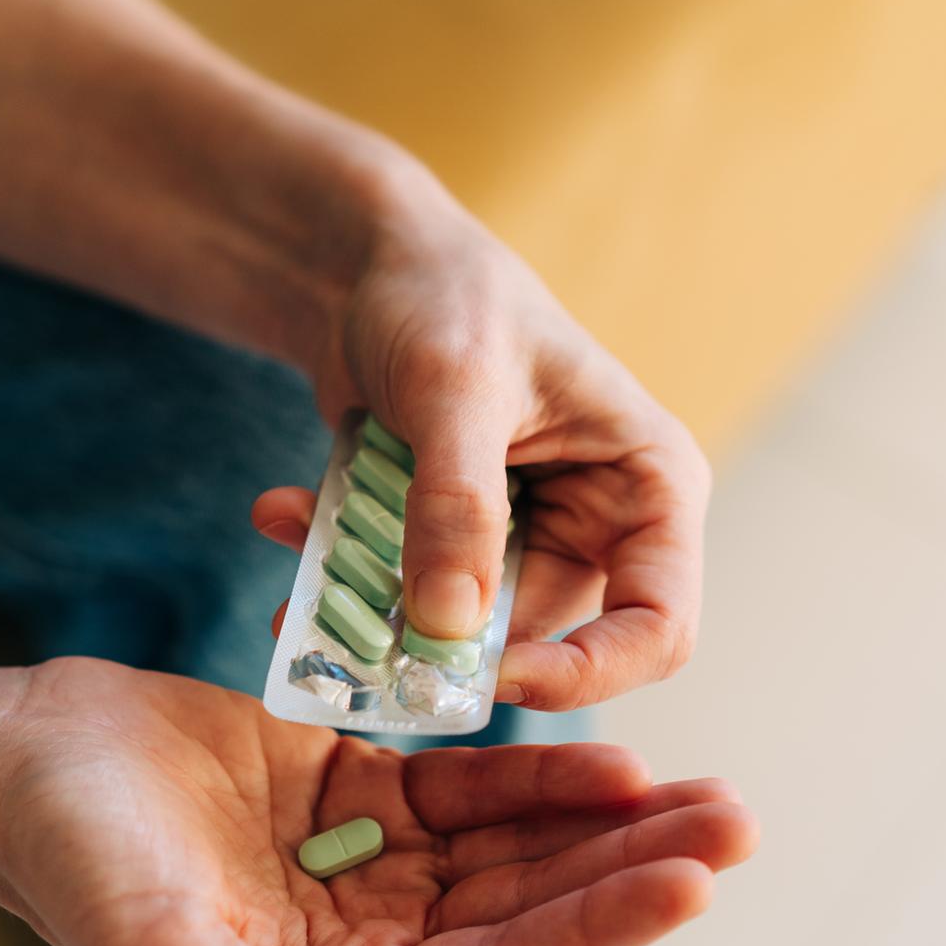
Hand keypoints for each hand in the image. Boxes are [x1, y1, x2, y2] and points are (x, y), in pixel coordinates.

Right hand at [0, 656, 754, 945]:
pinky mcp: (365, 784)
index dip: (595, 929)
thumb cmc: (82, 875)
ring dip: (609, 819)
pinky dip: (538, 771)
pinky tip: (610, 760)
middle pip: (532, 902)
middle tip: (738, 825)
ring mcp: (377, 857)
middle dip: (635, 868)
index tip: (688, 883)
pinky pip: (469, 781)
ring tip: (704, 793)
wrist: (35, 764)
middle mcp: (376, 934)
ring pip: (517, 842)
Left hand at [252, 167, 711, 711]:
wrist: (367, 268)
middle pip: (544, 641)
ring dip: (375, 608)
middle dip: (445, 650)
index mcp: (647, 486)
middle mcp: (598, 526)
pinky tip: (288, 513)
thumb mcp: (455, 390)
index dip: (587, 673)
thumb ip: (457, 507)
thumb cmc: (444, 295)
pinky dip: (344, 574)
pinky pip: (407, 598)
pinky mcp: (456, 547)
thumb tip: (446, 628)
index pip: (658, 625)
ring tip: (298, 538)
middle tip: (353, 639)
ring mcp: (524, 541)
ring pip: (460, 631)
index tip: (488, 676)